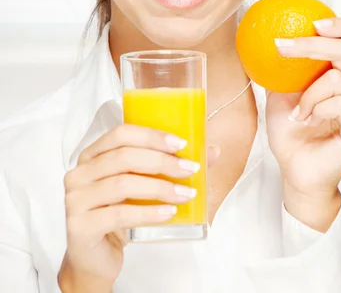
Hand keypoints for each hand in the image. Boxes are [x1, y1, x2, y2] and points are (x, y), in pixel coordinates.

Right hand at [58, 124, 219, 288]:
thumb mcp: (143, 187)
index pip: (120, 134)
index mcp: (92, 155)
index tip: (181, 144)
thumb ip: (172, 167)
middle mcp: (79, 173)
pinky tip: (169, 213)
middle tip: (190, 170)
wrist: (95, 259)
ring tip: (186, 194)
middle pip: (123, 157)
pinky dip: (148, 212)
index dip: (151, 136)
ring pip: (123, 184)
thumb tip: (212, 150)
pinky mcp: (80, 226)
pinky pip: (119, 214)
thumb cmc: (119, 216)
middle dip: (162, 162)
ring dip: (160, 187)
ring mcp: (75, 200)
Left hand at [266, 17, 340, 210]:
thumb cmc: (291, 133)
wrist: (295, 170)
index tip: (314, 21)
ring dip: (308, 93)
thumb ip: (281, 68)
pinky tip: (306, 120)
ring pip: (338, 78)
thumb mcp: (279, 93)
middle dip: (313, 44)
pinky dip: (317, 108)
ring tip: (296, 111)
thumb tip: (260, 41)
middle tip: (284, 48)